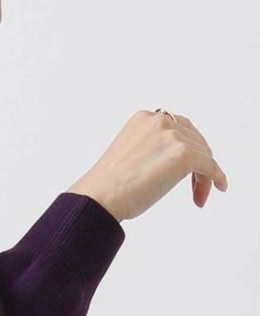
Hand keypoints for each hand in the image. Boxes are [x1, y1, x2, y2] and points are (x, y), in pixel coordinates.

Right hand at [68, 109, 228, 221]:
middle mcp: (160, 121)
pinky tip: (218, 188)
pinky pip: (210, 167)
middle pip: (196, 140)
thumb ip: (151, 147)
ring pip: (204, 155)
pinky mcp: (183, 154)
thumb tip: (171, 162)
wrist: (98, 197)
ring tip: (196, 196)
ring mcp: (173, 136)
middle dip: (198, 164)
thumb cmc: (107, 185)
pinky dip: (216, 178)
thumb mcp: (129, 154)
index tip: (187, 169)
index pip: (179, 129)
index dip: (188, 149)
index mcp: (144, 118)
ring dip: (203, 176)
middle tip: (194, 187)